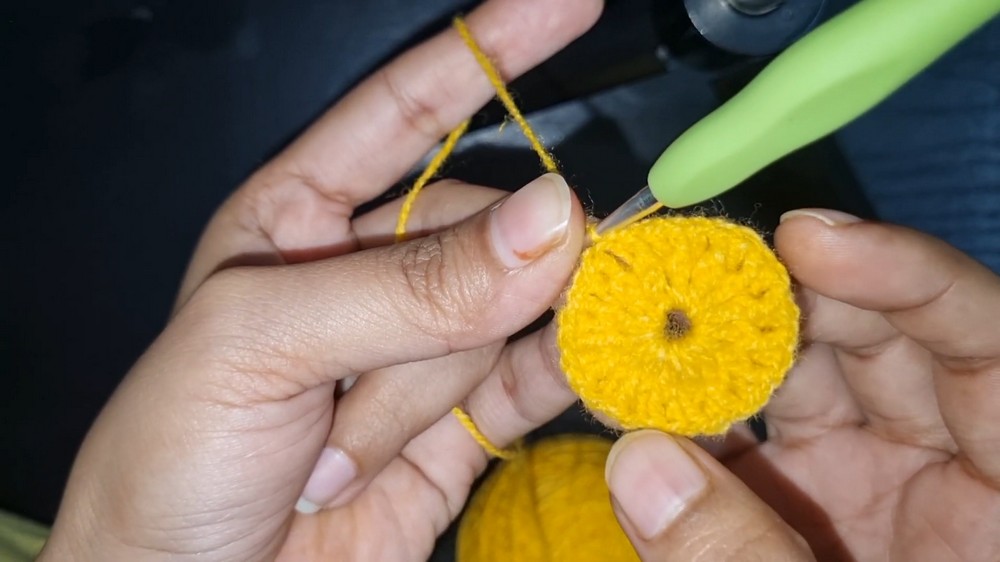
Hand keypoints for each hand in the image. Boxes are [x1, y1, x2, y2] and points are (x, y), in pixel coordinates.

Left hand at [39, 1, 601, 559]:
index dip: (484, 55)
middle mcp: (369, 272)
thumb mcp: (261, 347)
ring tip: (352, 448)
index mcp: (295, 219)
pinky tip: (583, 373)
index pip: (404, 111)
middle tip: (390, 369)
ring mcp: (424, 348)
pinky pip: (542, 375)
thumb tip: (548, 221)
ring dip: (450, 381)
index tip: (567, 3)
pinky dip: (572, 370)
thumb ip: (408, 287)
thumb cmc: (174, 463)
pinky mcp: (466, 423)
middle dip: (450, 301)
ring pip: (510, 311)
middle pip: (478, 228)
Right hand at [605, 209, 999, 560]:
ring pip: (801, 376)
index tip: (807, 238)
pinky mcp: (796, 495)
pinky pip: (746, 433)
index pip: (983, 340)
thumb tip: (635, 461)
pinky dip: (692, 413)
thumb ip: (742, 555)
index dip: (905, 274)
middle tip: (692, 277)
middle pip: (876, 340)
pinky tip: (640, 394)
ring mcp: (863, 475)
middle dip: (783, 301)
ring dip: (722, 349)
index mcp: (999, 492)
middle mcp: (934, 460)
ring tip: (647, 321)